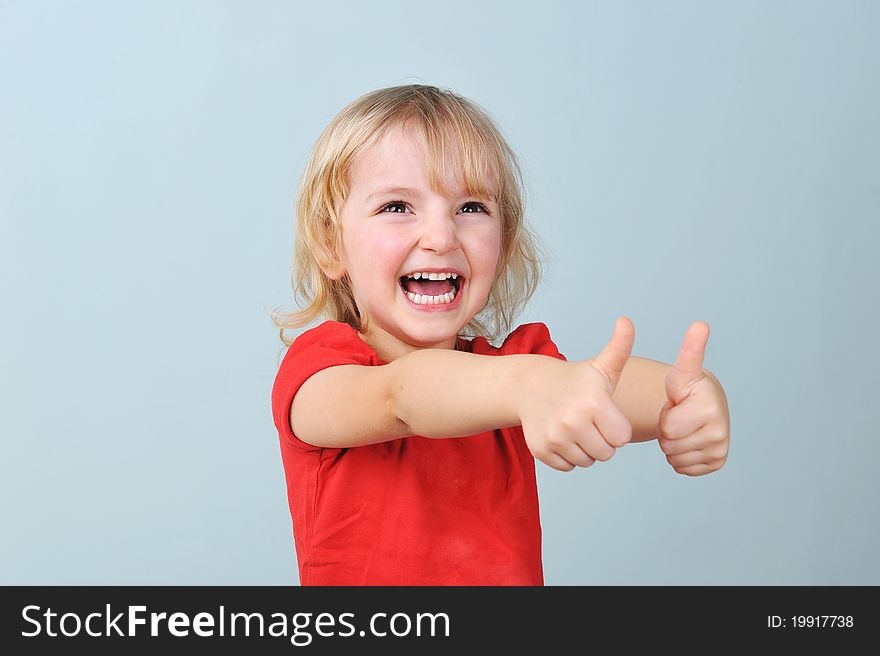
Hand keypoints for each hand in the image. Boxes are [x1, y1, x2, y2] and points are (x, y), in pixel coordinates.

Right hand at [519, 317, 634, 471]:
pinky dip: (567, 455)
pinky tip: (562, 435)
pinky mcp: (540, 449)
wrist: (531, 386)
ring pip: (586, 462)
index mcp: (594, 403)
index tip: (604, 412)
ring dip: (585, 449)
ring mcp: (554, 436)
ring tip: (575, 426)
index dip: (616, 427)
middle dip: (602, 440)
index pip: (621, 438)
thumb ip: (620, 347)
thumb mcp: (601, 366)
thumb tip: (626, 320)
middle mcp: (572, 421)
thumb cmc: (576, 380)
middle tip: (589, 420)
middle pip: (605, 454)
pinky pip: (567, 467)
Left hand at [658, 321, 729, 475]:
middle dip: (667, 432)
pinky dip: (679, 457)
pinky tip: (687, 440)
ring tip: (683, 427)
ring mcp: (720, 448)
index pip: (668, 428)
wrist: (702, 405)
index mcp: (710, 408)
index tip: (681, 403)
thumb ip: (690, 350)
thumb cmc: (687, 387)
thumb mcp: (683, 371)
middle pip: (669, 445)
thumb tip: (700, 324)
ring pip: (674, 458)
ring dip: (672, 444)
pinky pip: (682, 468)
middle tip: (678, 417)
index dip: (665, 416)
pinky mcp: (717, 462)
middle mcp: (720, 431)